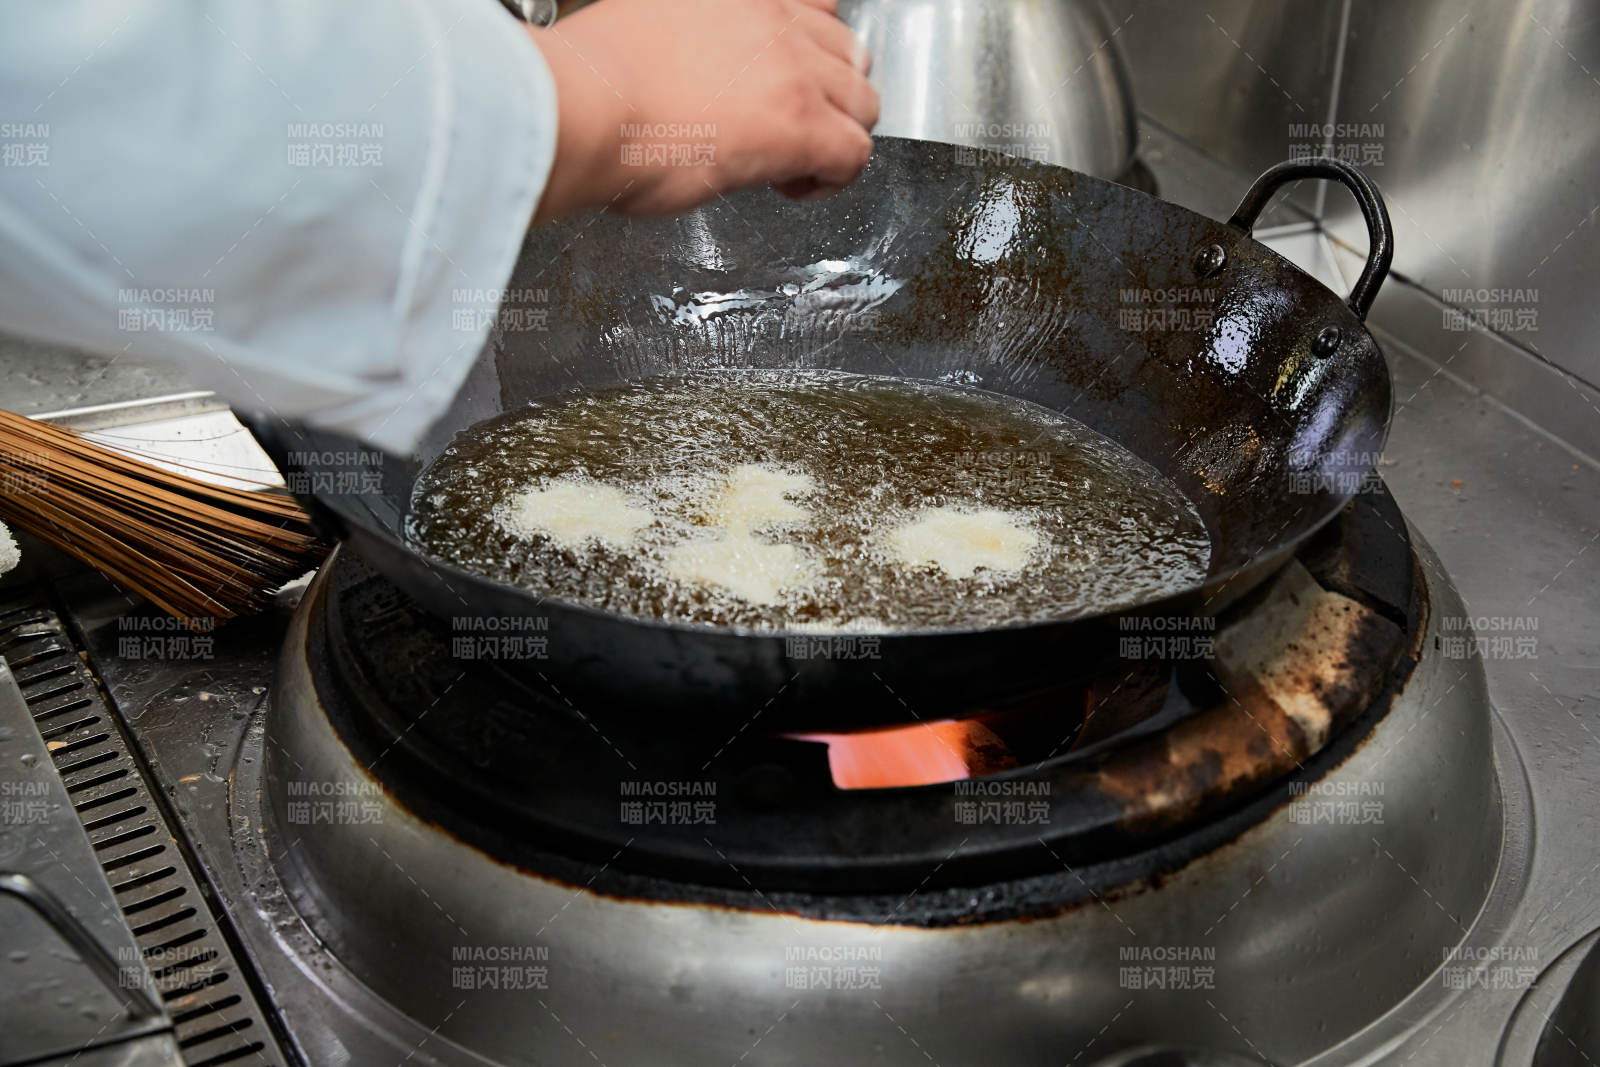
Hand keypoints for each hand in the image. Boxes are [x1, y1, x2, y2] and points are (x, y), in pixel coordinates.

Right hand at [527, 0, 876, 220]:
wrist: (583, 106)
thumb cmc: (595, 80)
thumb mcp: (648, 24)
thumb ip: (692, 39)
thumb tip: (699, 75)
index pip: (815, 6)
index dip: (810, 51)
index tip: (788, 81)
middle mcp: (773, 18)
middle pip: (848, 54)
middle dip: (829, 96)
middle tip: (792, 128)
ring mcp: (792, 68)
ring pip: (863, 102)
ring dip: (838, 134)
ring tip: (797, 163)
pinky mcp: (800, 125)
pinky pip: (855, 153)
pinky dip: (835, 178)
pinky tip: (796, 186)